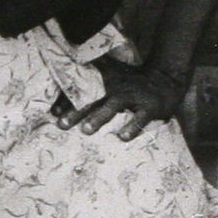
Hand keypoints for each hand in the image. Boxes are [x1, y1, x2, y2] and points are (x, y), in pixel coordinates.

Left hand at [59, 57, 186, 140]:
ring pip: (113, 106)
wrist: (164, 80)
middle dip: (77, 110)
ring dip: (99, 117)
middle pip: (93, 98)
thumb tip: (56, 110)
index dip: (67, 101)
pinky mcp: (150, 107)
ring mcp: (133, 96)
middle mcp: (116, 87)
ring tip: (86, 130)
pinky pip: (140, 117)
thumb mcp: (108, 80)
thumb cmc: (129, 84)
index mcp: (104, 81)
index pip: (82, 89)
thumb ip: (84, 91)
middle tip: (62, 124)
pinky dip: (132, 126)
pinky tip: (122, 137)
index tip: (54, 115)